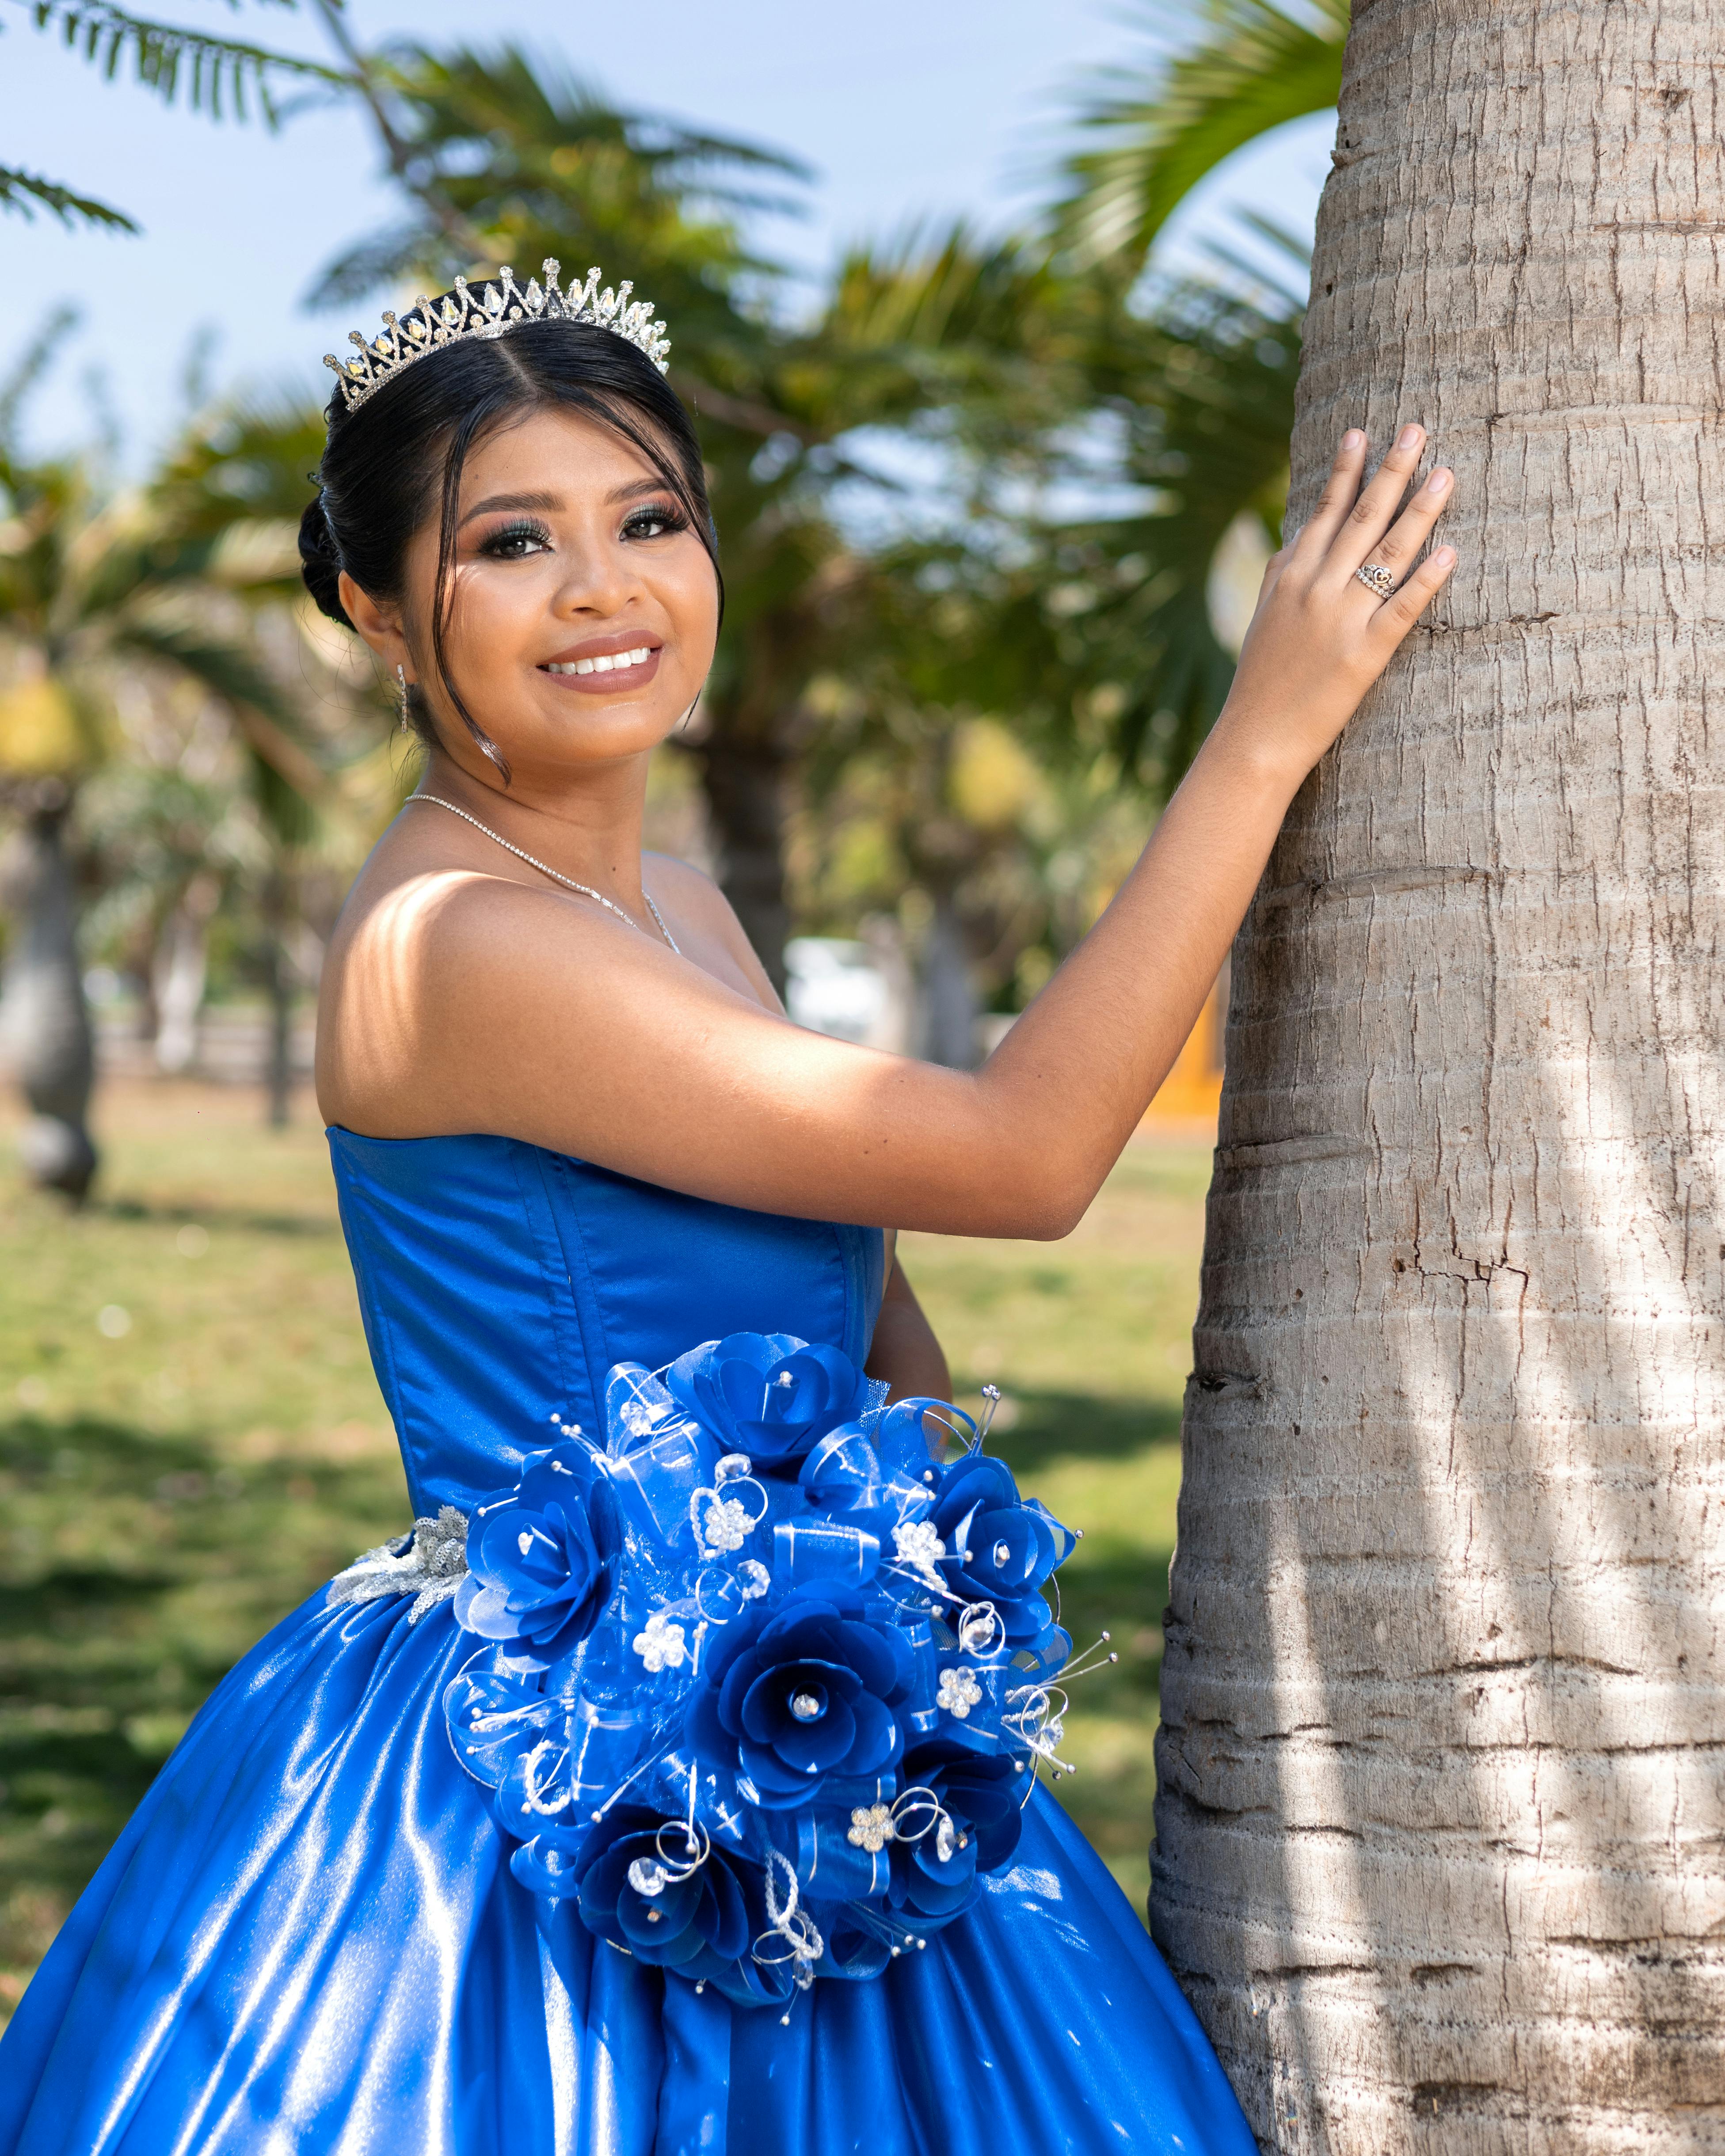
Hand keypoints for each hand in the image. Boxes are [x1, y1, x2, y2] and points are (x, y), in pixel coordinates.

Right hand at [1213, 424, 1455, 785]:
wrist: (1253, 739)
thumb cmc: (1259, 680)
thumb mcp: (1262, 616)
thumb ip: (1281, 571)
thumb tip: (1297, 533)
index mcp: (1290, 577)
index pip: (1324, 511)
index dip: (1346, 470)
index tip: (1364, 432)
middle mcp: (1315, 590)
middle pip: (1362, 519)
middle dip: (1392, 471)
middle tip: (1417, 430)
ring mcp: (1340, 621)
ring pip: (1387, 554)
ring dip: (1419, 511)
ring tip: (1446, 475)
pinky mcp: (1364, 657)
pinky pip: (1402, 610)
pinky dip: (1427, 579)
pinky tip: (1450, 553)